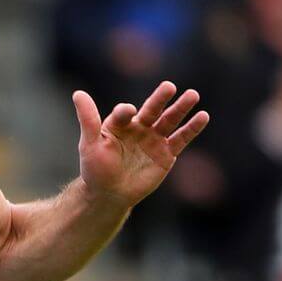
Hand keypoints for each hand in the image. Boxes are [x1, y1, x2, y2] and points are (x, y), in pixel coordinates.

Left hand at [72, 81, 208, 207]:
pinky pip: (181, 139)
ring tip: (192, 94)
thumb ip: (88, 119)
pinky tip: (203, 116)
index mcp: (119, 123)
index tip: (129, 112)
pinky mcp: (166, 154)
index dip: (126, 111)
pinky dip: (192, 128)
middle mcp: (138, 128)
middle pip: (152, 110)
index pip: (125, 112)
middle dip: (160, 99)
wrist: (109, 194)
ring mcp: (153, 140)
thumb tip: (78, 93)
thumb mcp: (89, 143)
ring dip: (181, 108)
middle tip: (169, 86)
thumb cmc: (95, 169)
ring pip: (169, 120)